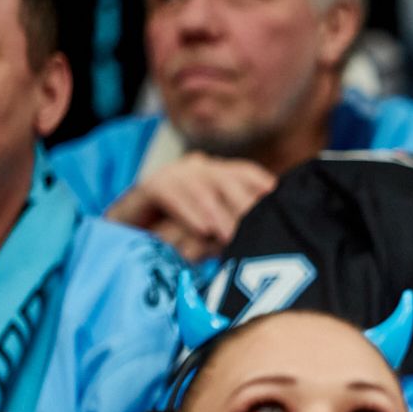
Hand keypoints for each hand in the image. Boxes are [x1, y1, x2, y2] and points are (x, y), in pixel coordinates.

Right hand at [106, 152, 275, 261]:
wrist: (131, 241)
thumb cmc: (183, 242)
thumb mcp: (218, 236)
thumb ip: (239, 230)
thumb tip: (271, 236)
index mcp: (218, 176)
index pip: (247, 174)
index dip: (264, 187)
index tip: (281, 206)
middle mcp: (198, 169)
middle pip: (227, 178)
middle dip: (243, 205)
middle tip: (257, 230)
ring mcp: (173, 174)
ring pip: (201, 185)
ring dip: (217, 213)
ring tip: (230, 237)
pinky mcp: (149, 187)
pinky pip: (170, 194)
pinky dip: (188, 212)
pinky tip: (202, 230)